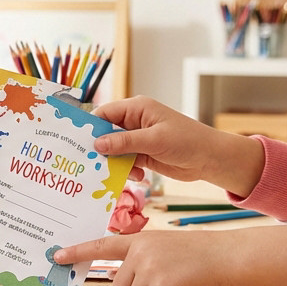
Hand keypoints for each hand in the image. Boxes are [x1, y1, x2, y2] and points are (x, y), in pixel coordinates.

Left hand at [53, 223, 286, 285]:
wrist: (231, 256)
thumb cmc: (205, 255)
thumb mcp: (168, 248)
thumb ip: (145, 261)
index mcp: (140, 241)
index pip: (102, 245)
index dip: (78, 252)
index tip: (56, 255)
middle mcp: (139, 253)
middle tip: (166, 285)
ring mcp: (149, 270)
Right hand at [89, 96, 264, 197]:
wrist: (210, 159)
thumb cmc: (187, 141)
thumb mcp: (154, 140)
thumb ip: (124, 142)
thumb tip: (97, 144)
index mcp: (136, 109)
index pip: (104, 114)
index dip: (89, 127)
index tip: (76, 142)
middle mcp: (134, 122)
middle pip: (105, 133)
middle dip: (99, 149)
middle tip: (89, 163)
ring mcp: (138, 139)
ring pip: (114, 151)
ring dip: (114, 163)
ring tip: (116, 174)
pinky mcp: (143, 155)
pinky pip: (125, 162)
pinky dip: (126, 170)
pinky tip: (137, 177)